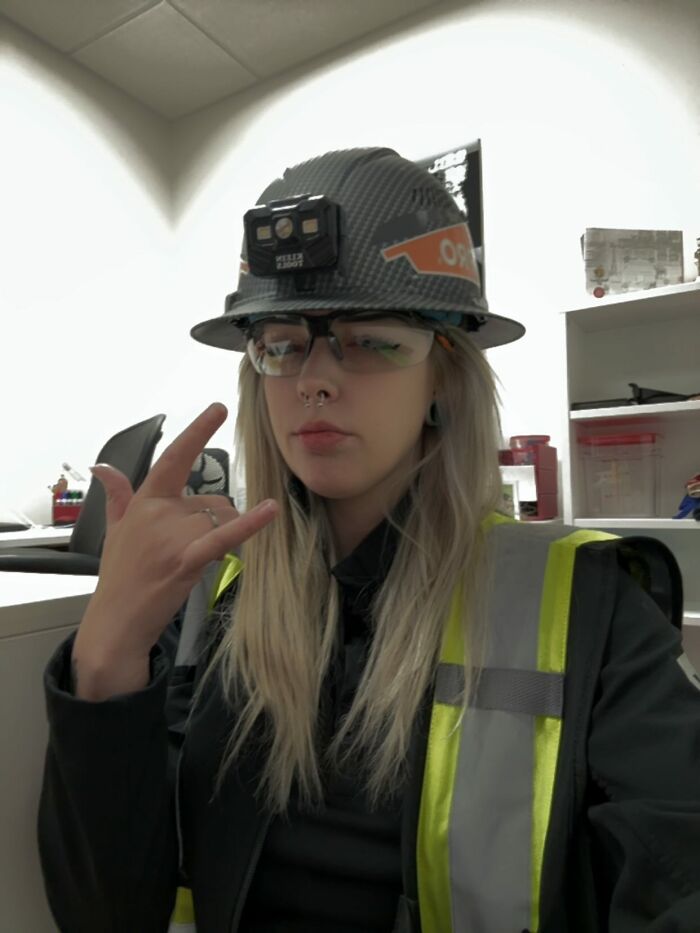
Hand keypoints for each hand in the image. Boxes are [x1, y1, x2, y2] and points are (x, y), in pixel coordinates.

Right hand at [73, 402, 277, 681]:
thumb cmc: (120, 576)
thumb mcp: (115, 530)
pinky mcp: (186, 559)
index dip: (197, 431)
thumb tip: (103, 468)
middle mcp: (158, 512)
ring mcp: (172, 535)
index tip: (218, 408)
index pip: (174, 458)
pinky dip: (248, 524)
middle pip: (212, 500)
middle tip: (190, 550)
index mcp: (144, 501)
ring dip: (219, 536)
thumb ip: (117, 496)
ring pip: (221, 519)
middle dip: (214, 522)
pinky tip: (270, 510)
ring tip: (193, 562)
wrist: (116, 621)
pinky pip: (224, 535)